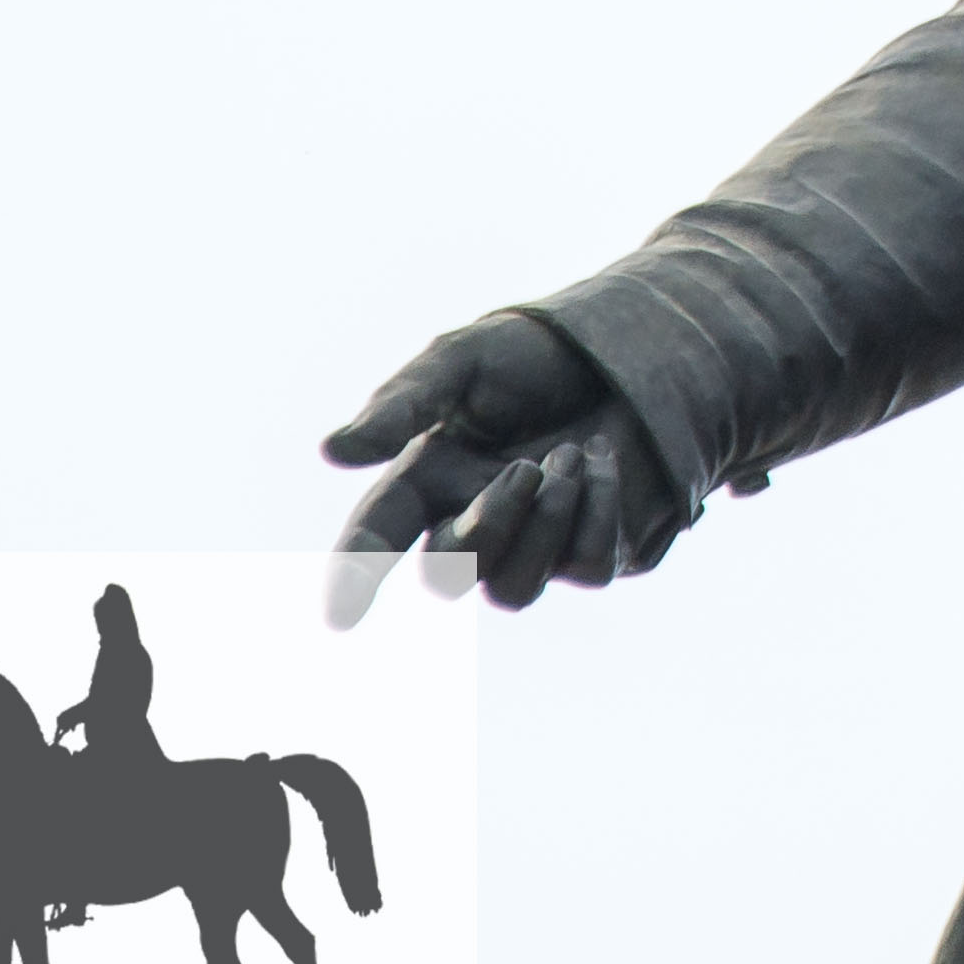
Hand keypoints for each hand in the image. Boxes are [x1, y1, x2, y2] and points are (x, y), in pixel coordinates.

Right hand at [320, 313, 695, 622]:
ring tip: (569, 453)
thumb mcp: (466, 359)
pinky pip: (587, 568)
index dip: (354, 576)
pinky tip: (603, 457)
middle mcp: (468, 523)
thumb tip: (334, 451)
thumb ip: (405, 402)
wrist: (629, 348)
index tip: (340, 616)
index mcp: (422, 481)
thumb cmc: (534, 356)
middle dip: (489, 525)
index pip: (374, 539)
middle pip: (449, 575)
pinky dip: (599, 511)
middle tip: (527, 466)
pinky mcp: (593, 552)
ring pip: (514, 590)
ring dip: (546, 522)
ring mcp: (532, 547)